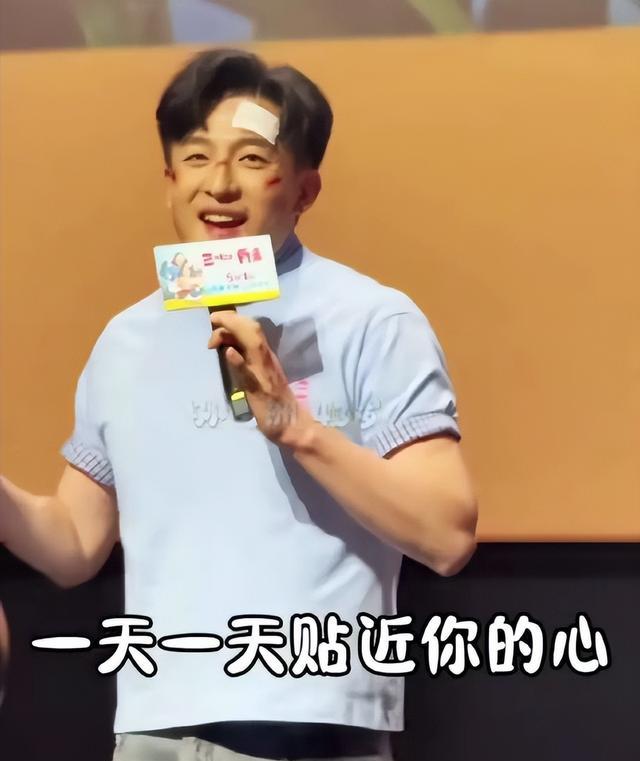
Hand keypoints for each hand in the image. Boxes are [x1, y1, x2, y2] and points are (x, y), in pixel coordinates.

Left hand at [208, 311, 316, 447]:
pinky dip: (238, 362)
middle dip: (231, 319)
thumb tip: (230, 348)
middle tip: (213, 320)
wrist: (292, 424)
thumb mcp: (259, 376)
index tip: (217, 319)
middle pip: (252, 330)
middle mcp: (266, 360)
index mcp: (267, 356)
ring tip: (216, 327)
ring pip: (252, 345)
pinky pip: (248, 374)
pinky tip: (229, 353)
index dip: (235, 319)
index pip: (252, 329)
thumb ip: (247, 362)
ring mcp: (263, 374)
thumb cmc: (275, 403)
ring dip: (233, 332)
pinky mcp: (259, 391)